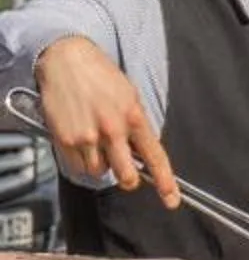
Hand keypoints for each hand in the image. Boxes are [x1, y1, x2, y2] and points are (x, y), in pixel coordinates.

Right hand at [34, 36, 177, 205]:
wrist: (66, 58)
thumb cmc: (100, 76)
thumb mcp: (130, 97)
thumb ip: (138, 126)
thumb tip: (144, 152)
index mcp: (134, 118)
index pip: (155, 158)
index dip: (165, 183)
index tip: (171, 200)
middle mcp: (112, 130)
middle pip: (126, 176)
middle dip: (126, 178)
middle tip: (122, 167)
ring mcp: (87, 136)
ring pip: (99, 172)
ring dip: (100, 163)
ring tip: (94, 140)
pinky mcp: (65, 138)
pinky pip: (77, 165)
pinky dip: (80, 159)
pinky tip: (80, 138)